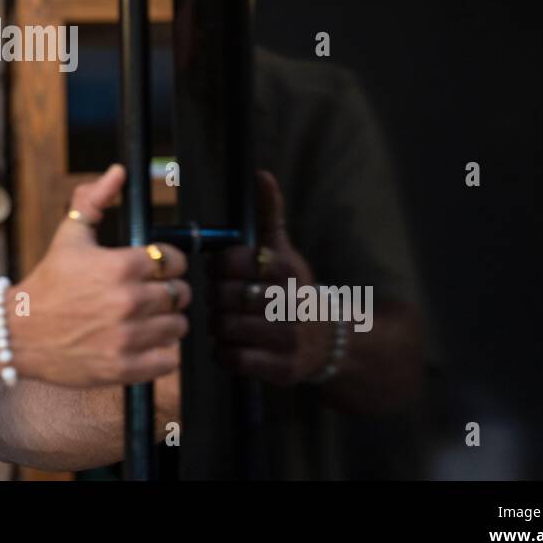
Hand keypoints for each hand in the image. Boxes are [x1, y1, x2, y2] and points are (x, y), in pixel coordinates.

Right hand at [12, 164, 190, 387]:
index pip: (174, 261)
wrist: (18, 332)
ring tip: (145, 320)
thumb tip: (118, 173)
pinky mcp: (124, 367)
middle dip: (168, 292)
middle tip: (149, 295)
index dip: (168, 263)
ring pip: (178, 327)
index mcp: (120, 266)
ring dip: (166, 323)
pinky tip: (141, 343)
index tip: (156, 270)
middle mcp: (128, 301)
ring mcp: (128, 337)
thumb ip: (94, 199)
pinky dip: (161, 354)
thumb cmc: (48, 283)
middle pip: (180, 295)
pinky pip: (169, 360)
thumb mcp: (70, 235)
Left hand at [207, 169, 334, 385]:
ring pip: (226, 328)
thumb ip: (268, 214)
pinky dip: (224, 352)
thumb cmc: (291, 289)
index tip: (221, 271)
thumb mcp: (283, 251)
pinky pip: (234, 359)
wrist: (327, 338)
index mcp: (285, 268)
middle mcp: (289, 302)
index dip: (217, 267)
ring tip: (224, 321)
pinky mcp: (283, 368)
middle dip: (215, 297)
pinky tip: (231, 344)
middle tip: (219, 298)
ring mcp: (288, 337)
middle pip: (224, 296)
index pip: (229, 262)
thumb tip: (262, 174)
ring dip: (217, 325)